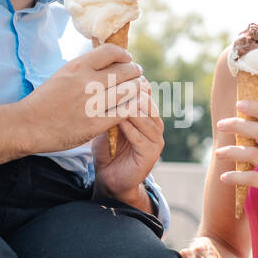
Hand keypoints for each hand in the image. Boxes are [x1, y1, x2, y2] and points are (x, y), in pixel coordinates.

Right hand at [21, 44, 142, 152]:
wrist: (27, 125)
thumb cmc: (44, 101)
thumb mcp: (62, 74)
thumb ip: (84, 68)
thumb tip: (105, 61)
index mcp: (78, 66)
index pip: (111, 51)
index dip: (124, 55)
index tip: (127, 60)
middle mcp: (87, 82)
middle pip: (126, 71)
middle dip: (135, 73)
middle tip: (138, 77)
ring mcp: (92, 103)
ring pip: (130, 91)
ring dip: (138, 90)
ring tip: (138, 91)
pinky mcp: (95, 124)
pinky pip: (125, 112)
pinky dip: (132, 108)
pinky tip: (132, 108)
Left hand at [93, 78, 163, 201]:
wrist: (110, 178)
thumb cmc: (107, 149)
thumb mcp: (106, 123)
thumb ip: (109, 107)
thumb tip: (101, 83)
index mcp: (146, 114)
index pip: (143, 90)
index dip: (128, 84)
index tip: (110, 78)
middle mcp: (154, 123)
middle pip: (146, 100)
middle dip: (129, 94)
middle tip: (112, 89)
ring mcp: (156, 138)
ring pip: (145, 117)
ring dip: (129, 110)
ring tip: (114, 104)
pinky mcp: (152, 153)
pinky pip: (141, 137)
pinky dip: (129, 129)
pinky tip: (118, 123)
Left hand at [215, 100, 257, 229]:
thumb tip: (252, 128)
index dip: (257, 108)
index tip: (239, 104)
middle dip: (238, 125)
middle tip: (221, 125)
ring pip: (253, 154)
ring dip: (232, 151)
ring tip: (218, 153)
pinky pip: (253, 178)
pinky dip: (235, 176)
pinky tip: (225, 178)